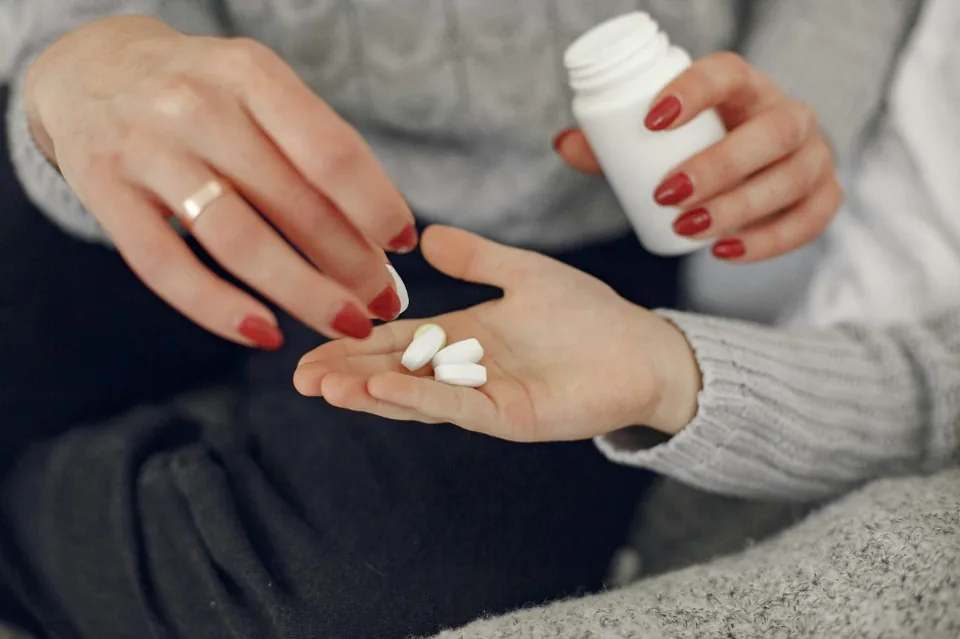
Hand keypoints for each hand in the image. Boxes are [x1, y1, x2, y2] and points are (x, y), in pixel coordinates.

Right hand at [24, 16, 416, 348]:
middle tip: (384, 303)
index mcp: (250, 74)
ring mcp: (145, 149)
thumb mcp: (259, 93)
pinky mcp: (103, 191)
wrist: (91, 70)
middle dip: (352, 264)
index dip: (375, 206)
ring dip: (303, 292)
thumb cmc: (203, 93)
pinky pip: (166, 267)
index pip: (330, 152)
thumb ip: (312, 152)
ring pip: (238, 241)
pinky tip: (265, 334)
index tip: (405, 245)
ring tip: (345, 323)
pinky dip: (220, 309)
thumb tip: (382, 241)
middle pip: (293, 203)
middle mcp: (197, 105)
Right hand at [294, 226, 700, 441]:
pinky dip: (417, 397)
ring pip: (415, 395)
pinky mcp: (508, 417)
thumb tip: (423, 236)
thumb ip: (475, 257)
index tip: (311, 344)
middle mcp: (465, 371)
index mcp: (463, 337)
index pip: (397, 340)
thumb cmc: (586, 313)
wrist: (641, 349)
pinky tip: (380, 388)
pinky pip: (455, 406)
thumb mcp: (521, 272)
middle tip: (301, 376)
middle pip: (394, 372)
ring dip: (369, 391)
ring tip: (324, 386)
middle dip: (347, 374)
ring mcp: (483, 397)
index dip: (355, 342)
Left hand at [554, 52, 842, 261]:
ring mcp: (815, 155)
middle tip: (667, 194)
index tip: (650, 120)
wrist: (751, 173)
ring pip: (792, 178)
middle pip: (770, 131)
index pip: (727, 73)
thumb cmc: (695, 150)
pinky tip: (724, 252)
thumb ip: (612, 143)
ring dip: (740, 207)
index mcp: (745, 88)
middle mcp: (789, 114)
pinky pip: (811, 220)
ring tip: (689, 230)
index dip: (693, 91)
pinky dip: (769, 241)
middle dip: (720, 164)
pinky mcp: (825, 196)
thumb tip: (564, 144)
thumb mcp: (658, 144)